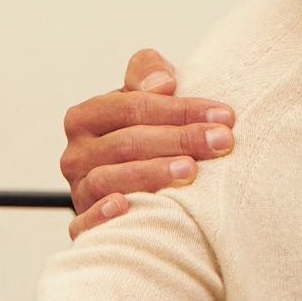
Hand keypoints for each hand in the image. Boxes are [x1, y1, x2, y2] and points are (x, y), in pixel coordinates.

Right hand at [60, 49, 235, 238]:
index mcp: (86, 117)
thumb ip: (147, 74)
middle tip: (222, 142)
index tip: (225, 115)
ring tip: (191, 170)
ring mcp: (78, 190)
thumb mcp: (144, 97)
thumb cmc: (145, 133)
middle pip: (127, 142)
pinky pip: (83, 224)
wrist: (133, 182)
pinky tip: (126, 207)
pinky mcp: (81, 225)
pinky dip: (101, 216)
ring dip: (151, 174)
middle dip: (179, 139)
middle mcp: (76, 154)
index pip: (134, 107)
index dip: (181, 109)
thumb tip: (163, 84)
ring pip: (108, 180)